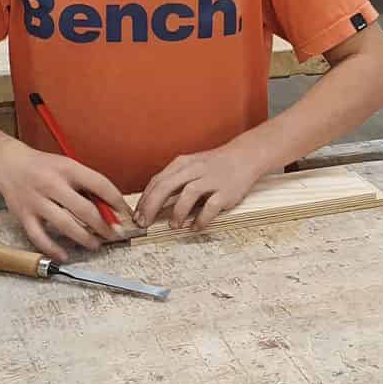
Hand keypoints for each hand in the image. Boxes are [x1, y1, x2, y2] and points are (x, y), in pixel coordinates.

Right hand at [0, 141, 132, 262]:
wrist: (8, 163)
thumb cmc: (43, 167)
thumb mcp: (68, 167)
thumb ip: (87, 185)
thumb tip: (111, 208)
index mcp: (68, 169)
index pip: (100, 185)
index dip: (117, 202)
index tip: (126, 215)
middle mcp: (52, 184)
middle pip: (85, 210)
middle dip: (104, 226)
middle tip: (114, 236)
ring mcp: (37, 201)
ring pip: (65, 225)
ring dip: (84, 239)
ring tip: (95, 245)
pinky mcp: (24, 215)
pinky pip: (40, 237)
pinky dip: (53, 249)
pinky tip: (65, 256)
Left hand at [135, 142, 266, 232]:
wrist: (245, 157)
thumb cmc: (214, 165)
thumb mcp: (190, 166)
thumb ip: (173, 181)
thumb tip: (152, 202)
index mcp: (182, 163)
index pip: (157, 181)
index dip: (144, 200)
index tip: (137, 216)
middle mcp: (194, 170)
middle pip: (166, 186)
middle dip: (151, 207)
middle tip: (144, 223)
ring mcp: (211, 179)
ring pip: (188, 194)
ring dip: (177, 212)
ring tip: (173, 226)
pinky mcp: (226, 191)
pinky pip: (211, 207)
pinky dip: (201, 219)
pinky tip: (195, 227)